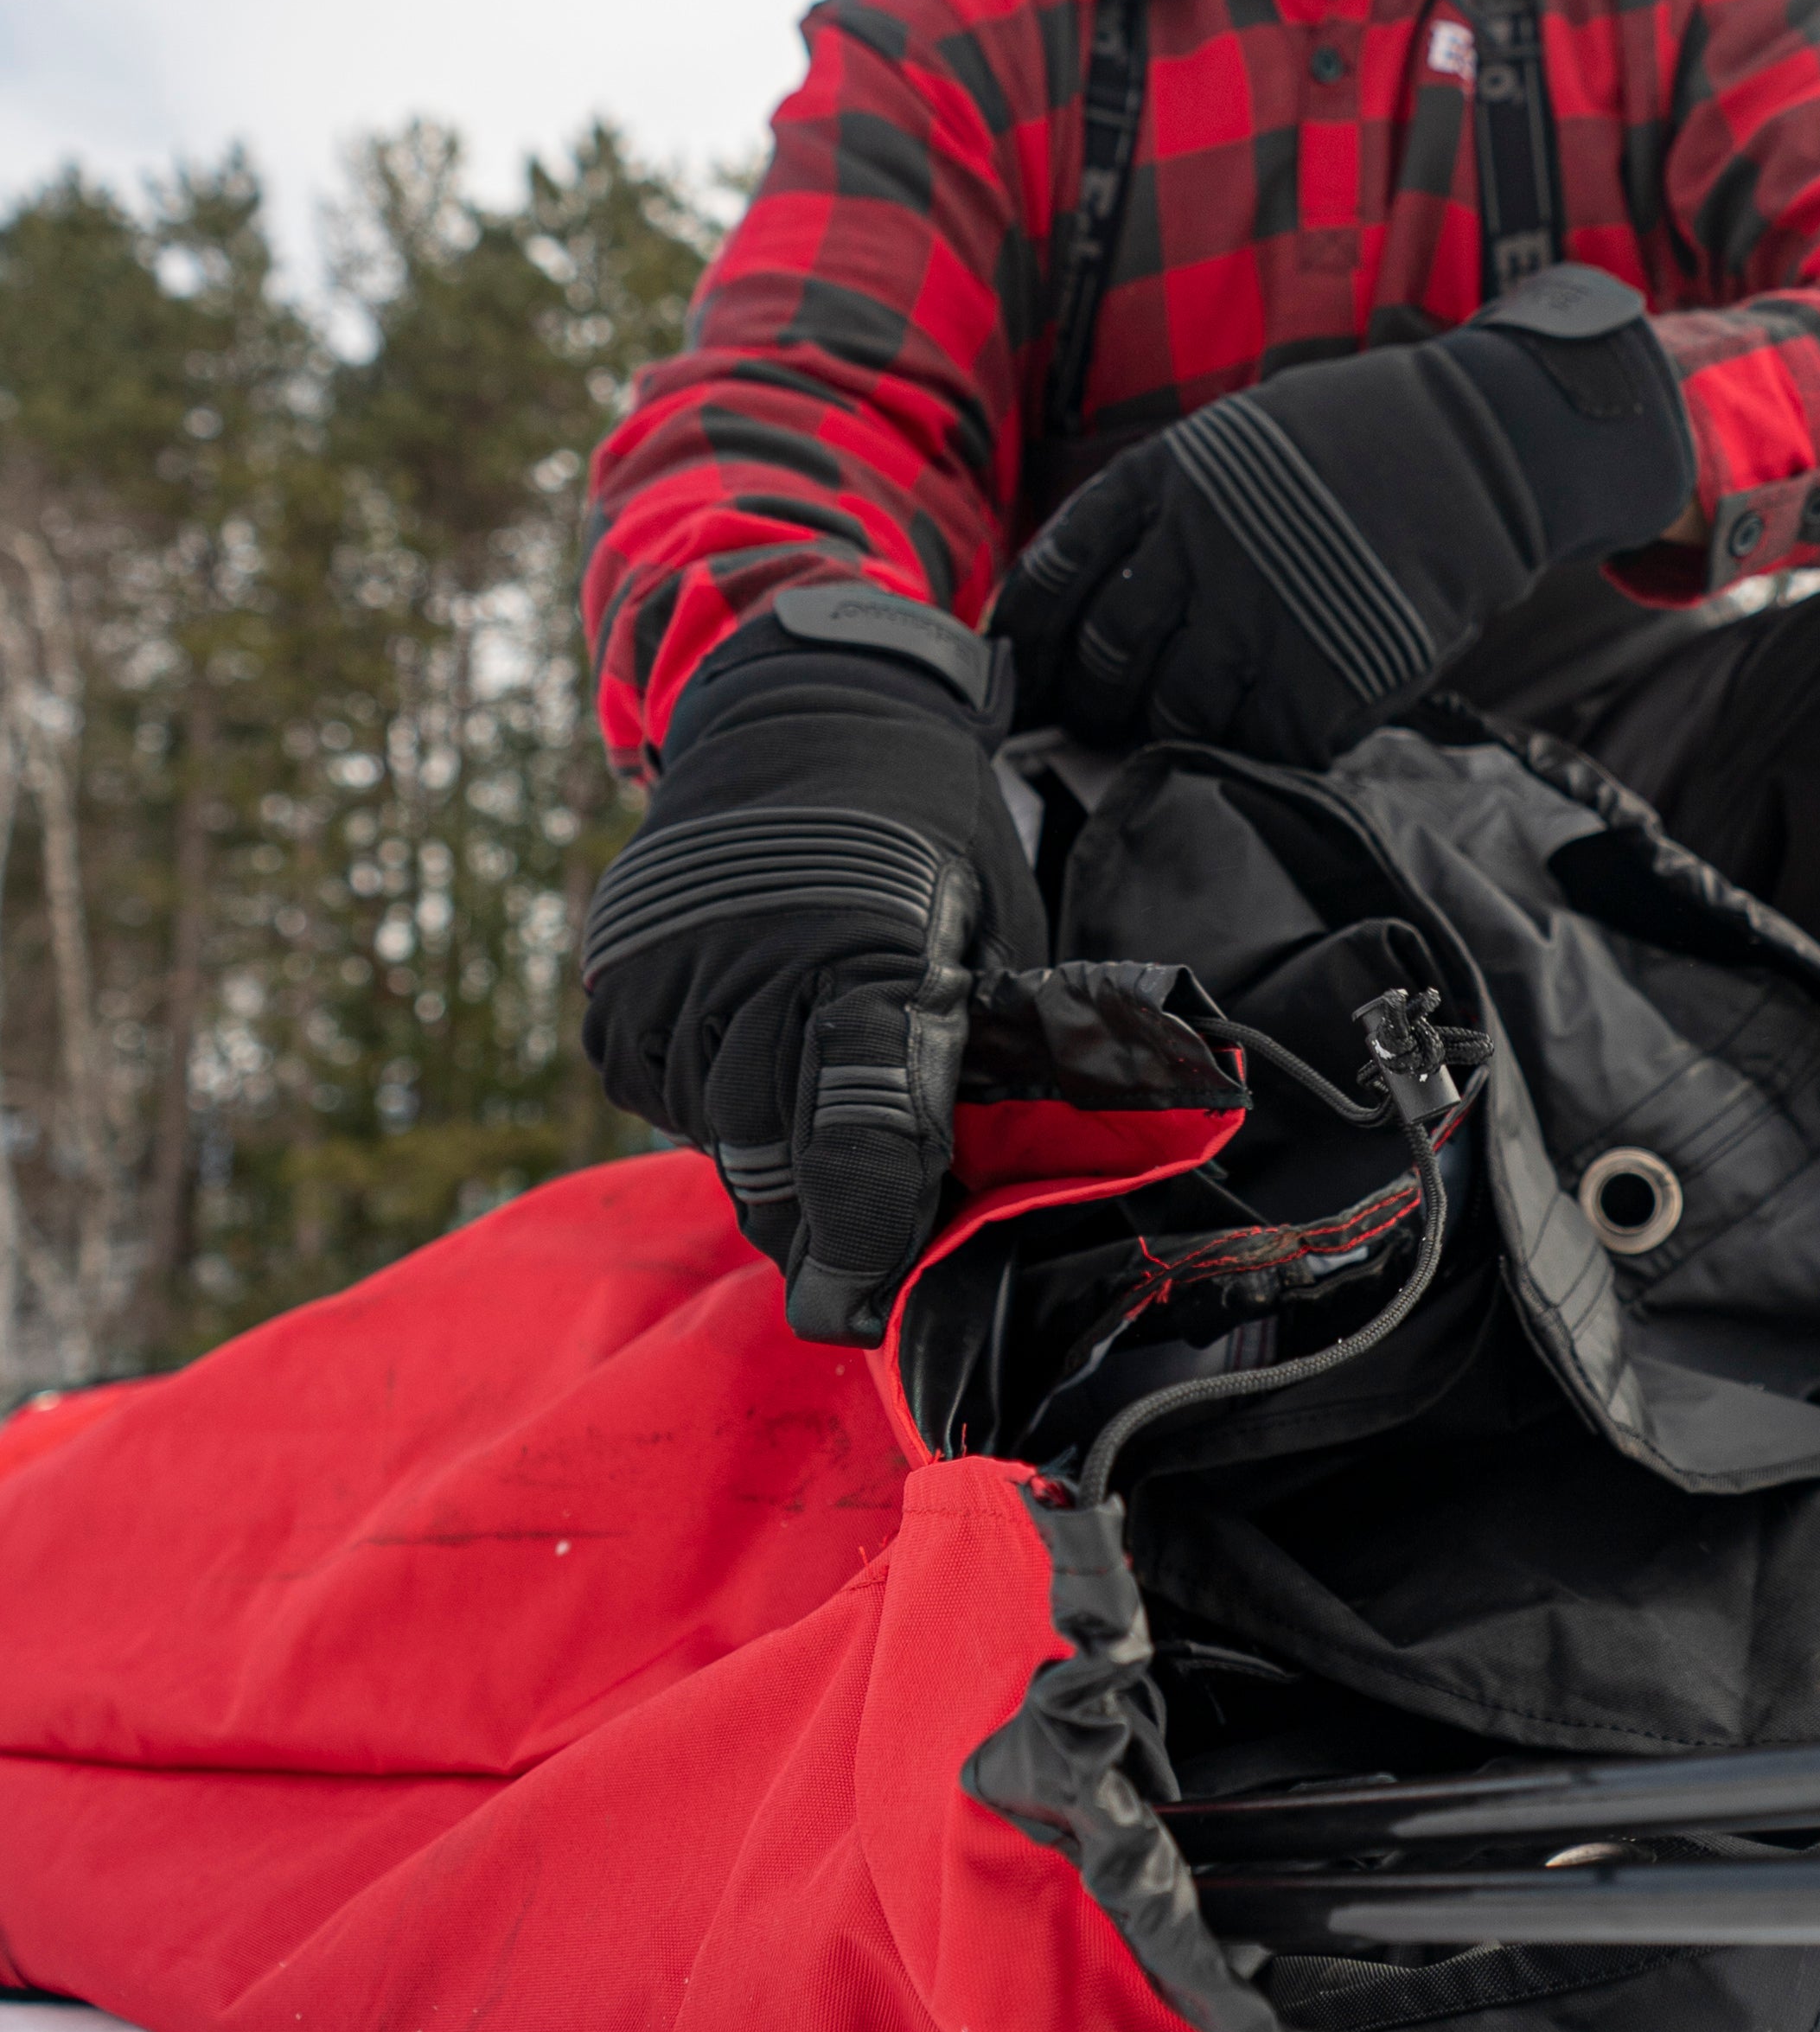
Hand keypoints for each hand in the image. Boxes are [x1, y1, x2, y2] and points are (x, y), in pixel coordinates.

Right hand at [582, 605, 1045, 1344]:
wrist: (808, 720)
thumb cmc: (933, 849)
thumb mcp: (993, 944)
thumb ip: (979, 1072)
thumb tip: (976, 1212)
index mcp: (873, 960)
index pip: (861, 1137)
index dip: (864, 1238)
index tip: (858, 1311)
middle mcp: (755, 967)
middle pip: (772, 1166)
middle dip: (816, 1226)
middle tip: (850, 1254)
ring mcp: (670, 974)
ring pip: (713, 1142)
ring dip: (765, 1156)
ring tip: (810, 1091)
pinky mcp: (614, 984)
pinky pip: (660, 1098)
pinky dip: (707, 1103)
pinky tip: (751, 1047)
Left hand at [994, 266, 1695, 767]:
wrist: (1477, 455)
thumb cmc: (1346, 452)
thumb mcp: (1229, 446)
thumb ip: (1154, 518)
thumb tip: (1075, 615)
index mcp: (1165, 481)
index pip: (1059, 578)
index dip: (1030, 642)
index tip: (1020, 677)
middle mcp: (1202, 550)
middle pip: (1108, 663)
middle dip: (1094, 701)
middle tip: (1098, 719)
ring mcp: (1264, 621)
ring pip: (1176, 718)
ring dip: (1171, 733)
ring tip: (1187, 725)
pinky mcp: (1325, 682)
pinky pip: (1259, 745)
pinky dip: (1256, 746)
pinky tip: (1272, 721)